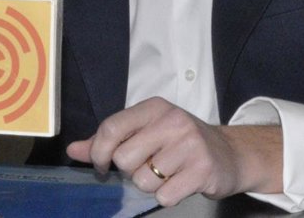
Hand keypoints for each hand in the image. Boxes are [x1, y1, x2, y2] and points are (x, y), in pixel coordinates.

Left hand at [65, 97, 282, 206]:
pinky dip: (168, 196)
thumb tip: (72, 150)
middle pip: (124, 158)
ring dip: (151, 185)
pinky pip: (164, 196)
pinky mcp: (202, 169)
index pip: (111, 128)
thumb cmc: (181, 143)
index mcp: (154, 107)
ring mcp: (190, 144)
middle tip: (149, 166)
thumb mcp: (147, 132)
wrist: (231, 154)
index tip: (103, 166)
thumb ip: (109, 141)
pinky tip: (180, 183)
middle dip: (131, 171)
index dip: (99, 153)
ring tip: (168, 173)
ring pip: (142, 181)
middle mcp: (172, 121)